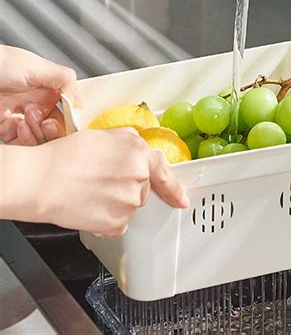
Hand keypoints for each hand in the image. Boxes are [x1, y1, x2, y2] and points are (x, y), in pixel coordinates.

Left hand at [0, 46, 78, 144]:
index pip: (69, 109)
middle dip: (54, 128)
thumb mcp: (35, 65)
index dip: (71, 118)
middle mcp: (35, 103)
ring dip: (38, 133)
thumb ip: (64, 79)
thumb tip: (81, 98)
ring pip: (41, 138)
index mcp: (47, 88)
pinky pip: (23, 144)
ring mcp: (21, 117)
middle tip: (46, 122)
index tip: (70, 122)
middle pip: (57, 127)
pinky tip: (18, 127)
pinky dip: (24, 140)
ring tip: (27, 119)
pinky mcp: (6, 129)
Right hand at [1, 128, 188, 237]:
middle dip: (127, 187)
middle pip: (143, 189)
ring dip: (116, 203)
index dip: (173, 188)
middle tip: (102, 180)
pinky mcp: (117, 222)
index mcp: (139, 153)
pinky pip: (118, 223)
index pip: (164, 172)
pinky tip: (91, 206)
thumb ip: (130, 143)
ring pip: (130, 206)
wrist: (41, 180)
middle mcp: (139, 177)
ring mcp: (129, 201)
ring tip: (92, 191)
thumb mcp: (104, 136)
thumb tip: (138, 151)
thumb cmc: (66, 157)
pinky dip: (107, 219)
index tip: (181, 199)